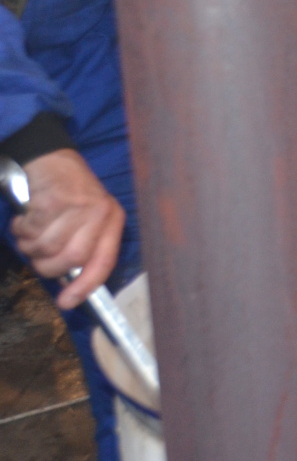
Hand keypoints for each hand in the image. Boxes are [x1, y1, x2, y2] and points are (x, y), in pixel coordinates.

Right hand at [11, 150, 123, 309]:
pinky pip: (31, 230)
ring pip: (47, 247)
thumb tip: (69, 284)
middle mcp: (100, 214)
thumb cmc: (67, 194)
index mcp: (112, 221)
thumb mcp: (86, 218)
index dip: (85, 286)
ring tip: (30, 231)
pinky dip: (20, 229)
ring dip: (30, 245)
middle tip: (37, 253)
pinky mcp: (54, 199)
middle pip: (72, 259)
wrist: (50, 158)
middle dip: (47, 265)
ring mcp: (78, 206)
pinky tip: (25, 217)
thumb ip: (82, 246)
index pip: (104, 262)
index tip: (66, 303)